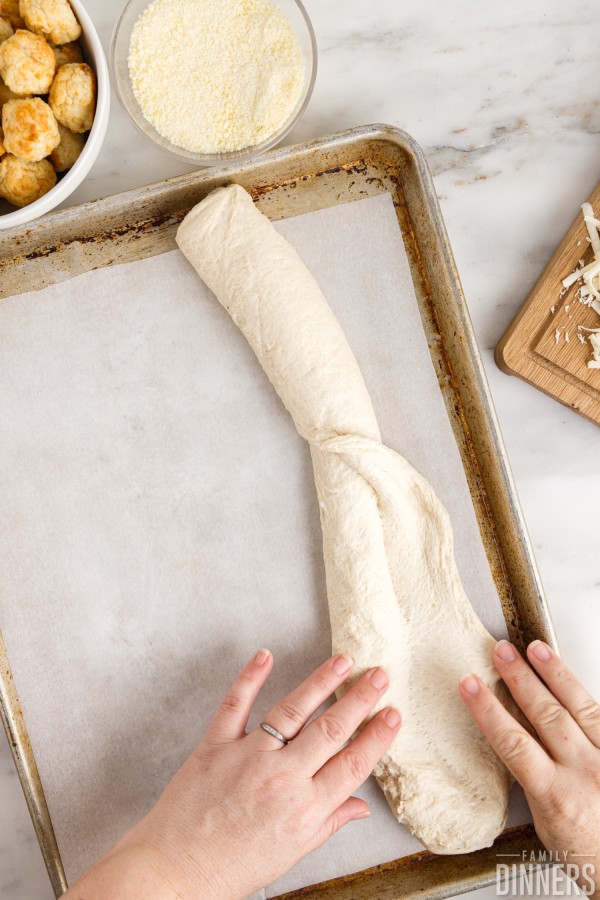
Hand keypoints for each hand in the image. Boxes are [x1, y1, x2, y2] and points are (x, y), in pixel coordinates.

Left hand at [65, 650, 400, 898]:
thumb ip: (328, 823)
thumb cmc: (231, 867)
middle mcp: (281, 779)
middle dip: (360, 699)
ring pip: (292, 711)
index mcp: (304, 810)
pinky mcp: (215, 746)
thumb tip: (361, 807)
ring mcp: (247, 758)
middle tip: (379, 675)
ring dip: (321, 682)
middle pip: (330, 730)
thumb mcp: (290, 853)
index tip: (393, 715)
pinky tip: (266, 656)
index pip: (353, 765)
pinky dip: (250, 677)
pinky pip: (235, 705)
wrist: (174, 872)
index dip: (377, 737)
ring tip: (343, 661)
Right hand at [459, 639, 599, 897]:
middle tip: (502, 652)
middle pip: (546, 714)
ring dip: (554, 674)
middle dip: (520, 678)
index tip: (470, 685)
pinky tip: (572, 677)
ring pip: (579, 706)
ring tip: (535, 649)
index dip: (488, 709)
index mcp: (557, 796)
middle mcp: (585, 772)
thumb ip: (533, 780)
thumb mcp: (547, 824)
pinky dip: (585, 693)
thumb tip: (517, 744)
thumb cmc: (588, 855)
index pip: (513, 742)